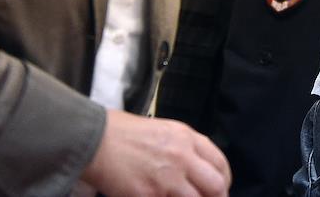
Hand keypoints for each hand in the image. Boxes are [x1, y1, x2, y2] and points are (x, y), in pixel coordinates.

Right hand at [79, 110, 230, 196]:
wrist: (96, 141)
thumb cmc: (124, 133)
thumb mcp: (164, 130)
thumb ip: (184, 147)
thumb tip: (197, 168)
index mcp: (187, 138)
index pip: (220, 163)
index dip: (224, 180)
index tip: (220, 188)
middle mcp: (182, 158)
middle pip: (216, 185)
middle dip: (217, 196)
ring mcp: (167, 180)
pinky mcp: (149, 196)